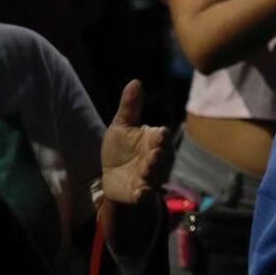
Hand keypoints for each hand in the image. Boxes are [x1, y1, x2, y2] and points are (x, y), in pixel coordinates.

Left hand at [100, 81, 171, 205]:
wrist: (112, 177)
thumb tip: (135, 81)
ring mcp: (151, 176)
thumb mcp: (122, 125)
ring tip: (145, 170)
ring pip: (157, 175)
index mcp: (154, 140)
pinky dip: (144, 192)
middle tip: (153, 153)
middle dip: (158, 155)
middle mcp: (158, 158)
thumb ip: (130, 106)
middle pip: (163, 156)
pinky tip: (141, 190)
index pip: (163, 136)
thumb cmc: (121, 149)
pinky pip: (146, 193)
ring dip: (152, 172)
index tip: (159, 133)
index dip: (161, 136)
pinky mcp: (141, 192)